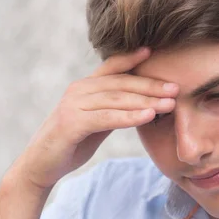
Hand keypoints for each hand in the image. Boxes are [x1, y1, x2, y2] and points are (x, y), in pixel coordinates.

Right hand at [10, 48, 176, 189]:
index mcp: (85, 87)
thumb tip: (142, 104)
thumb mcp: (97, 123)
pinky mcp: (72, 123)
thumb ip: (114, 110)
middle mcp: (79, 90)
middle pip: (121, 83)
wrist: (42, 166)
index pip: (112, 68)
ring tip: (170, 104)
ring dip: (146, 101)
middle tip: (176, 89)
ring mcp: (73, 105)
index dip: (132, 58)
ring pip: (117, 99)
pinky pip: (106, 117)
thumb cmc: (71, 144)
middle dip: (150, 86)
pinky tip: (149, 117)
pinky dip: (129, 117)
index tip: (154, 52)